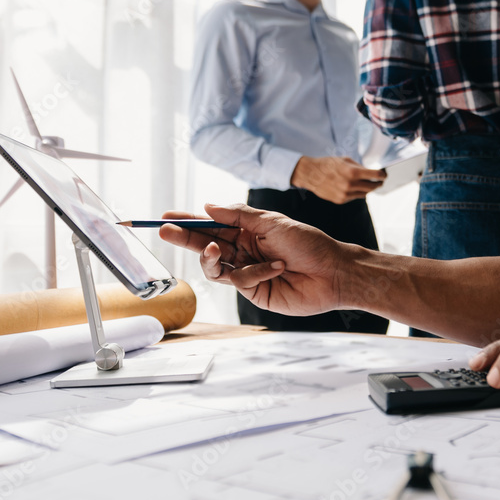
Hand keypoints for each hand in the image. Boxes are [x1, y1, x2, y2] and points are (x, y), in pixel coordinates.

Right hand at [158, 204, 351, 315]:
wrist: (334, 272)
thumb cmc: (310, 243)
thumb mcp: (272, 221)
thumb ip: (239, 215)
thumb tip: (208, 207)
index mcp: (247, 231)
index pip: (211, 225)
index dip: (188, 222)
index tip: (166, 217)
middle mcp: (244, 252)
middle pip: (206, 245)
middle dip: (185, 238)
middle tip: (165, 231)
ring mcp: (247, 273)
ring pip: (215, 267)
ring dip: (211, 257)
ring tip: (214, 248)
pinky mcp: (255, 292)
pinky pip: (240, 281)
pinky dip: (255, 272)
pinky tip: (275, 266)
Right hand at [290, 156, 385, 203]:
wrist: (311, 174)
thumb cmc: (328, 164)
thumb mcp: (345, 160)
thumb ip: (359, 167)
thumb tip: (370, 172)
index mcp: (352, 172)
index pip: (375, 175)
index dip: (382, 175)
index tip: (384, 175)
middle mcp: (350, 184)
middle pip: (372, 187)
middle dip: (378, 183)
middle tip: (380, 181)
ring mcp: (345, 194)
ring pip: (364, 194)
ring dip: (368, 189)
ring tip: (369, 184)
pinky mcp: (341, 200)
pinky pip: (354, 197)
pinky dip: (357, 192)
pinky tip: (355, 187)